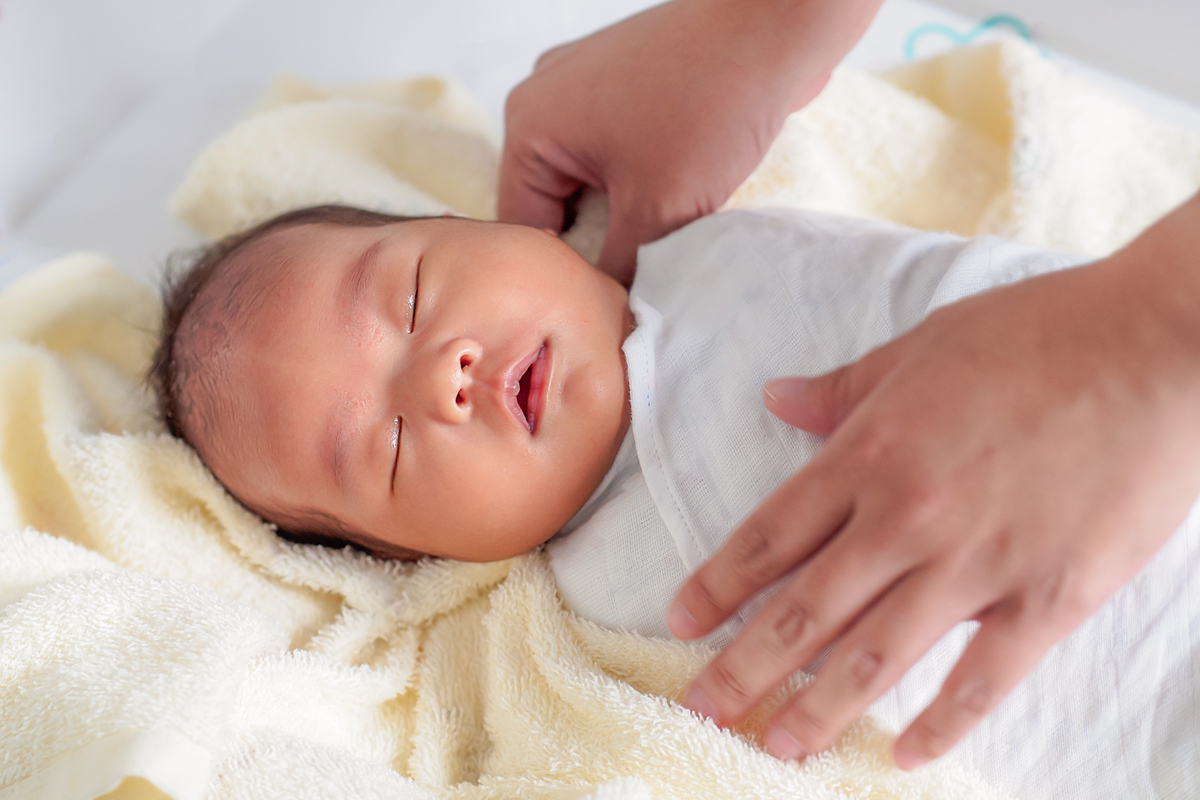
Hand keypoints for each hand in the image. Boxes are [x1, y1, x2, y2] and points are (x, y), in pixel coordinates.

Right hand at [499, 0, 881, 282]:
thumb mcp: (659, 208)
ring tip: (659, 244)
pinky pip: (616, 151)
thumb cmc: (710, 105)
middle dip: (595, 244)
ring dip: (622, 215)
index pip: (523, 227)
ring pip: (590, 179)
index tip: (601, 308)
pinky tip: (674, 204)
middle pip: (553, 203)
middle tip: (634, 283)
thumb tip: (613, 311)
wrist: (777, 24)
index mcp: (529, 124)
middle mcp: (546, 98)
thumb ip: (621, 268)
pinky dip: (639, 183)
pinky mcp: (628, 83)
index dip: (561, 275)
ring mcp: (586, 84)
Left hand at [668, 195, 1199, 767]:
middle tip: (701, 708)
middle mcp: (908, 517)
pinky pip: (983, 679)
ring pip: (876, 655)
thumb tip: (775, 398)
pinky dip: (943, 722)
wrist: (1153, 347)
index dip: (718, 585)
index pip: (770, 535)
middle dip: (746, 666)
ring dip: (819, 708)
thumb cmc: (1037, 335)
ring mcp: (977, 563)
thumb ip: (843, 389)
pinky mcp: (1047, 598)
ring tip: (777, 748)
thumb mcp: (921, 346)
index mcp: (871, 453)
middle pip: (807, 609)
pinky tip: (906, 753)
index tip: (679, 622)